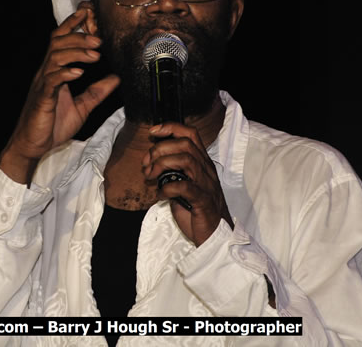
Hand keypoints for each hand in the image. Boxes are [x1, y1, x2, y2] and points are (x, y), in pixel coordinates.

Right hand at [0, 7, 119, 183]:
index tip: (86, 14)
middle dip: (78, 37)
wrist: (33, 146)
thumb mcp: (82, 107)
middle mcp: (45, 74)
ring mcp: (42, 86)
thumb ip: (97, 92)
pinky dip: (65, 74)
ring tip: (94, 55)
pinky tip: (78, 73)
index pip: (60, 42)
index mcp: (54, 73)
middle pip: (58, 44)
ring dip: (75, 53)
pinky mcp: (41, 100)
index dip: (71, 26)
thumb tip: (116, 78)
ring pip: (55, 58)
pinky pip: (51, 81)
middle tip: (99, 40)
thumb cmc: (51, 126)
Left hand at [142, 123, 232, 245]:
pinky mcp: (203, 201)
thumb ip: (173, 172)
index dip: (171, 127)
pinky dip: (167, 188)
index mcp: (202, 163)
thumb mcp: (184, 184)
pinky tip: (160, 195)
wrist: (215, 234)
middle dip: (160, 149)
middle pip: (185, 144)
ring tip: (150, 176)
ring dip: (162, 164)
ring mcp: (206, 184)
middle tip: (146, 164)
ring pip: (186, 160)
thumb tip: (152, 163)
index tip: (153, 132)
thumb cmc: (197, 209)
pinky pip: (185, 187)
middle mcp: (206, 170)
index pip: (190, 134)